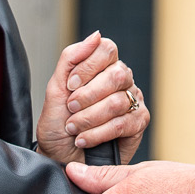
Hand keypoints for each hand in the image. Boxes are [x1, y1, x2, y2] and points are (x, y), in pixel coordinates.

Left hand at [34, 32, 147, 166]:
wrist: (59, 158)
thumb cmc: (58, 125)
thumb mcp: (55, 88)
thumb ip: (71, 58)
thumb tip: (96, 35)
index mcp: (102, 66)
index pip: (107, 49)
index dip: (88, 66)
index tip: (70, 85)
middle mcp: (121, 80)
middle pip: (116, 74)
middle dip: (87, 96)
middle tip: (71, 109)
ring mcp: (132, 101)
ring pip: (117, 101)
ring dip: (88, 118)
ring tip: (74, 128)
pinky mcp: (139, 123)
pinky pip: (123, 123)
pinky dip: (98, 133)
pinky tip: (84, 139)